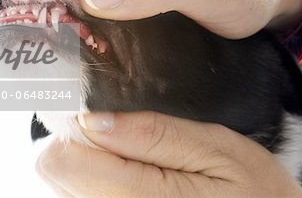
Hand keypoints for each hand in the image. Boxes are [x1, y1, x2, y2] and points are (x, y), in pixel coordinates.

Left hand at [37, 111, 301, 197]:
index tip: (97, 112)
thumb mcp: (215, 148)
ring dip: (85, 160)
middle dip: (78, 142)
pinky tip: (126, 170)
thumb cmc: (248, 186)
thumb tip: (92, 120)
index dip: (73, 126)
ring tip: (127, 152)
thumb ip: (154, 134)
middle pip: (53, 171)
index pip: (62, 158)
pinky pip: (77, 193)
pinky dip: (92, 176)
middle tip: (117, 131)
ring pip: (61, 183)